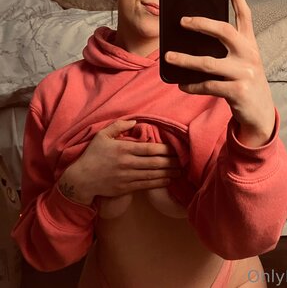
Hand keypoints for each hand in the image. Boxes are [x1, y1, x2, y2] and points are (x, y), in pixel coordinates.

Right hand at [58, 119, 180, 205]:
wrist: (81, 180)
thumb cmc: (92, 155)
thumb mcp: (102, 136)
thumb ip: (118, 126)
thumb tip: (134, 120)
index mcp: (124, 149)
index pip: (149, 149)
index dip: (165, 149)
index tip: (175, 149)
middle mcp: (128, 163)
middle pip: (155, 162)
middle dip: (171, 162)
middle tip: (183, 160)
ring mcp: (127, 177)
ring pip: (152, 175)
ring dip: (168, 173)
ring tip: (180, 171)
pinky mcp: (126, 188)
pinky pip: (146, 185)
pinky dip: (158, 183)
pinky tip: (167, 180)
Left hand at [165, 0, 275, 146]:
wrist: (260, 114)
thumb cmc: (246, 82)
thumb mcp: (242, 61)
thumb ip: (227, 47)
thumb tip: (196, 35)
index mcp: (249, 44)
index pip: (245, 15)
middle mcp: (249, 54)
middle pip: (224, 31)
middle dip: (201, 23)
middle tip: (182, 21)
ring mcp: (245, 73)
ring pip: (209, 62)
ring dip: (185, 59)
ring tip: (169, 56)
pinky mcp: (237, 91)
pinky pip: (208, 85)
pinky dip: (192, 85)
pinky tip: (182, 84)